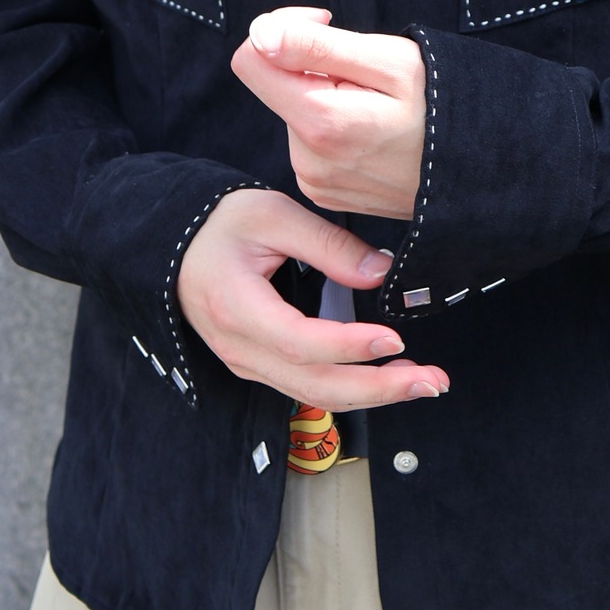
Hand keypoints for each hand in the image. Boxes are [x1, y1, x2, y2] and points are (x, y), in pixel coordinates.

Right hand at [176, 188, 447, 408]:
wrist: (175, 244)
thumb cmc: (220, 223)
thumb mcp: (273, 214)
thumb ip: (328, 244)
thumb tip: (381, 271)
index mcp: (238, 308)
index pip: (300, 342)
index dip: (350, 346)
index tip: (395, 338)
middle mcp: (241, 348)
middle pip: (315, 385)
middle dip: (379, 389)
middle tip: (433, 380)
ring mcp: (248, 363)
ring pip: (315, 395)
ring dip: (373, 394)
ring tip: (423, 381)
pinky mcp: (259, 365)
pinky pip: (307, 387)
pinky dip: (352, 388)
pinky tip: (387, 375)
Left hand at [231, 7, 425, 220]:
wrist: (482, 172)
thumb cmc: (442, 107)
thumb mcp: (391, 61)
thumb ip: (317, 45)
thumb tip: (260, 33)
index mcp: (320, 121)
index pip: (251, 59)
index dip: (283, 29)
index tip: (326, 25)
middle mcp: (307, 159)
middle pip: (278, 85)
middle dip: (315, 68)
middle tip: (371, 78)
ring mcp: (315, 182)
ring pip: (296, 113)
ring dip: (328, 98)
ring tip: (379, 109)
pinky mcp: (323, 192)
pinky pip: (309, 142)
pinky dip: (335, 127)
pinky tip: (374, 133)